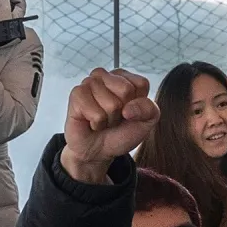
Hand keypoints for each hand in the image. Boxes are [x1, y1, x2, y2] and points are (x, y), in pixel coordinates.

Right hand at [60, 69, 158, 184]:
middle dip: (121, 112)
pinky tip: (91, 122)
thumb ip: (149, 109)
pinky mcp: (77, 94)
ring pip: (111, 104)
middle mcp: (105, 76)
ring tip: (102, 120)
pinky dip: (97, 124)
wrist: (98, 151)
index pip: (141, 84)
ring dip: (108, 119)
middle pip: (126, 90)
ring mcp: (89, 83)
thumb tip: (128, 108)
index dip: (138, 105)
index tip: (128, 112)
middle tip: (113, 117)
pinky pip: (96, 113)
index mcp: (124, 77)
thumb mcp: (146, 122)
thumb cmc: (120, 133)